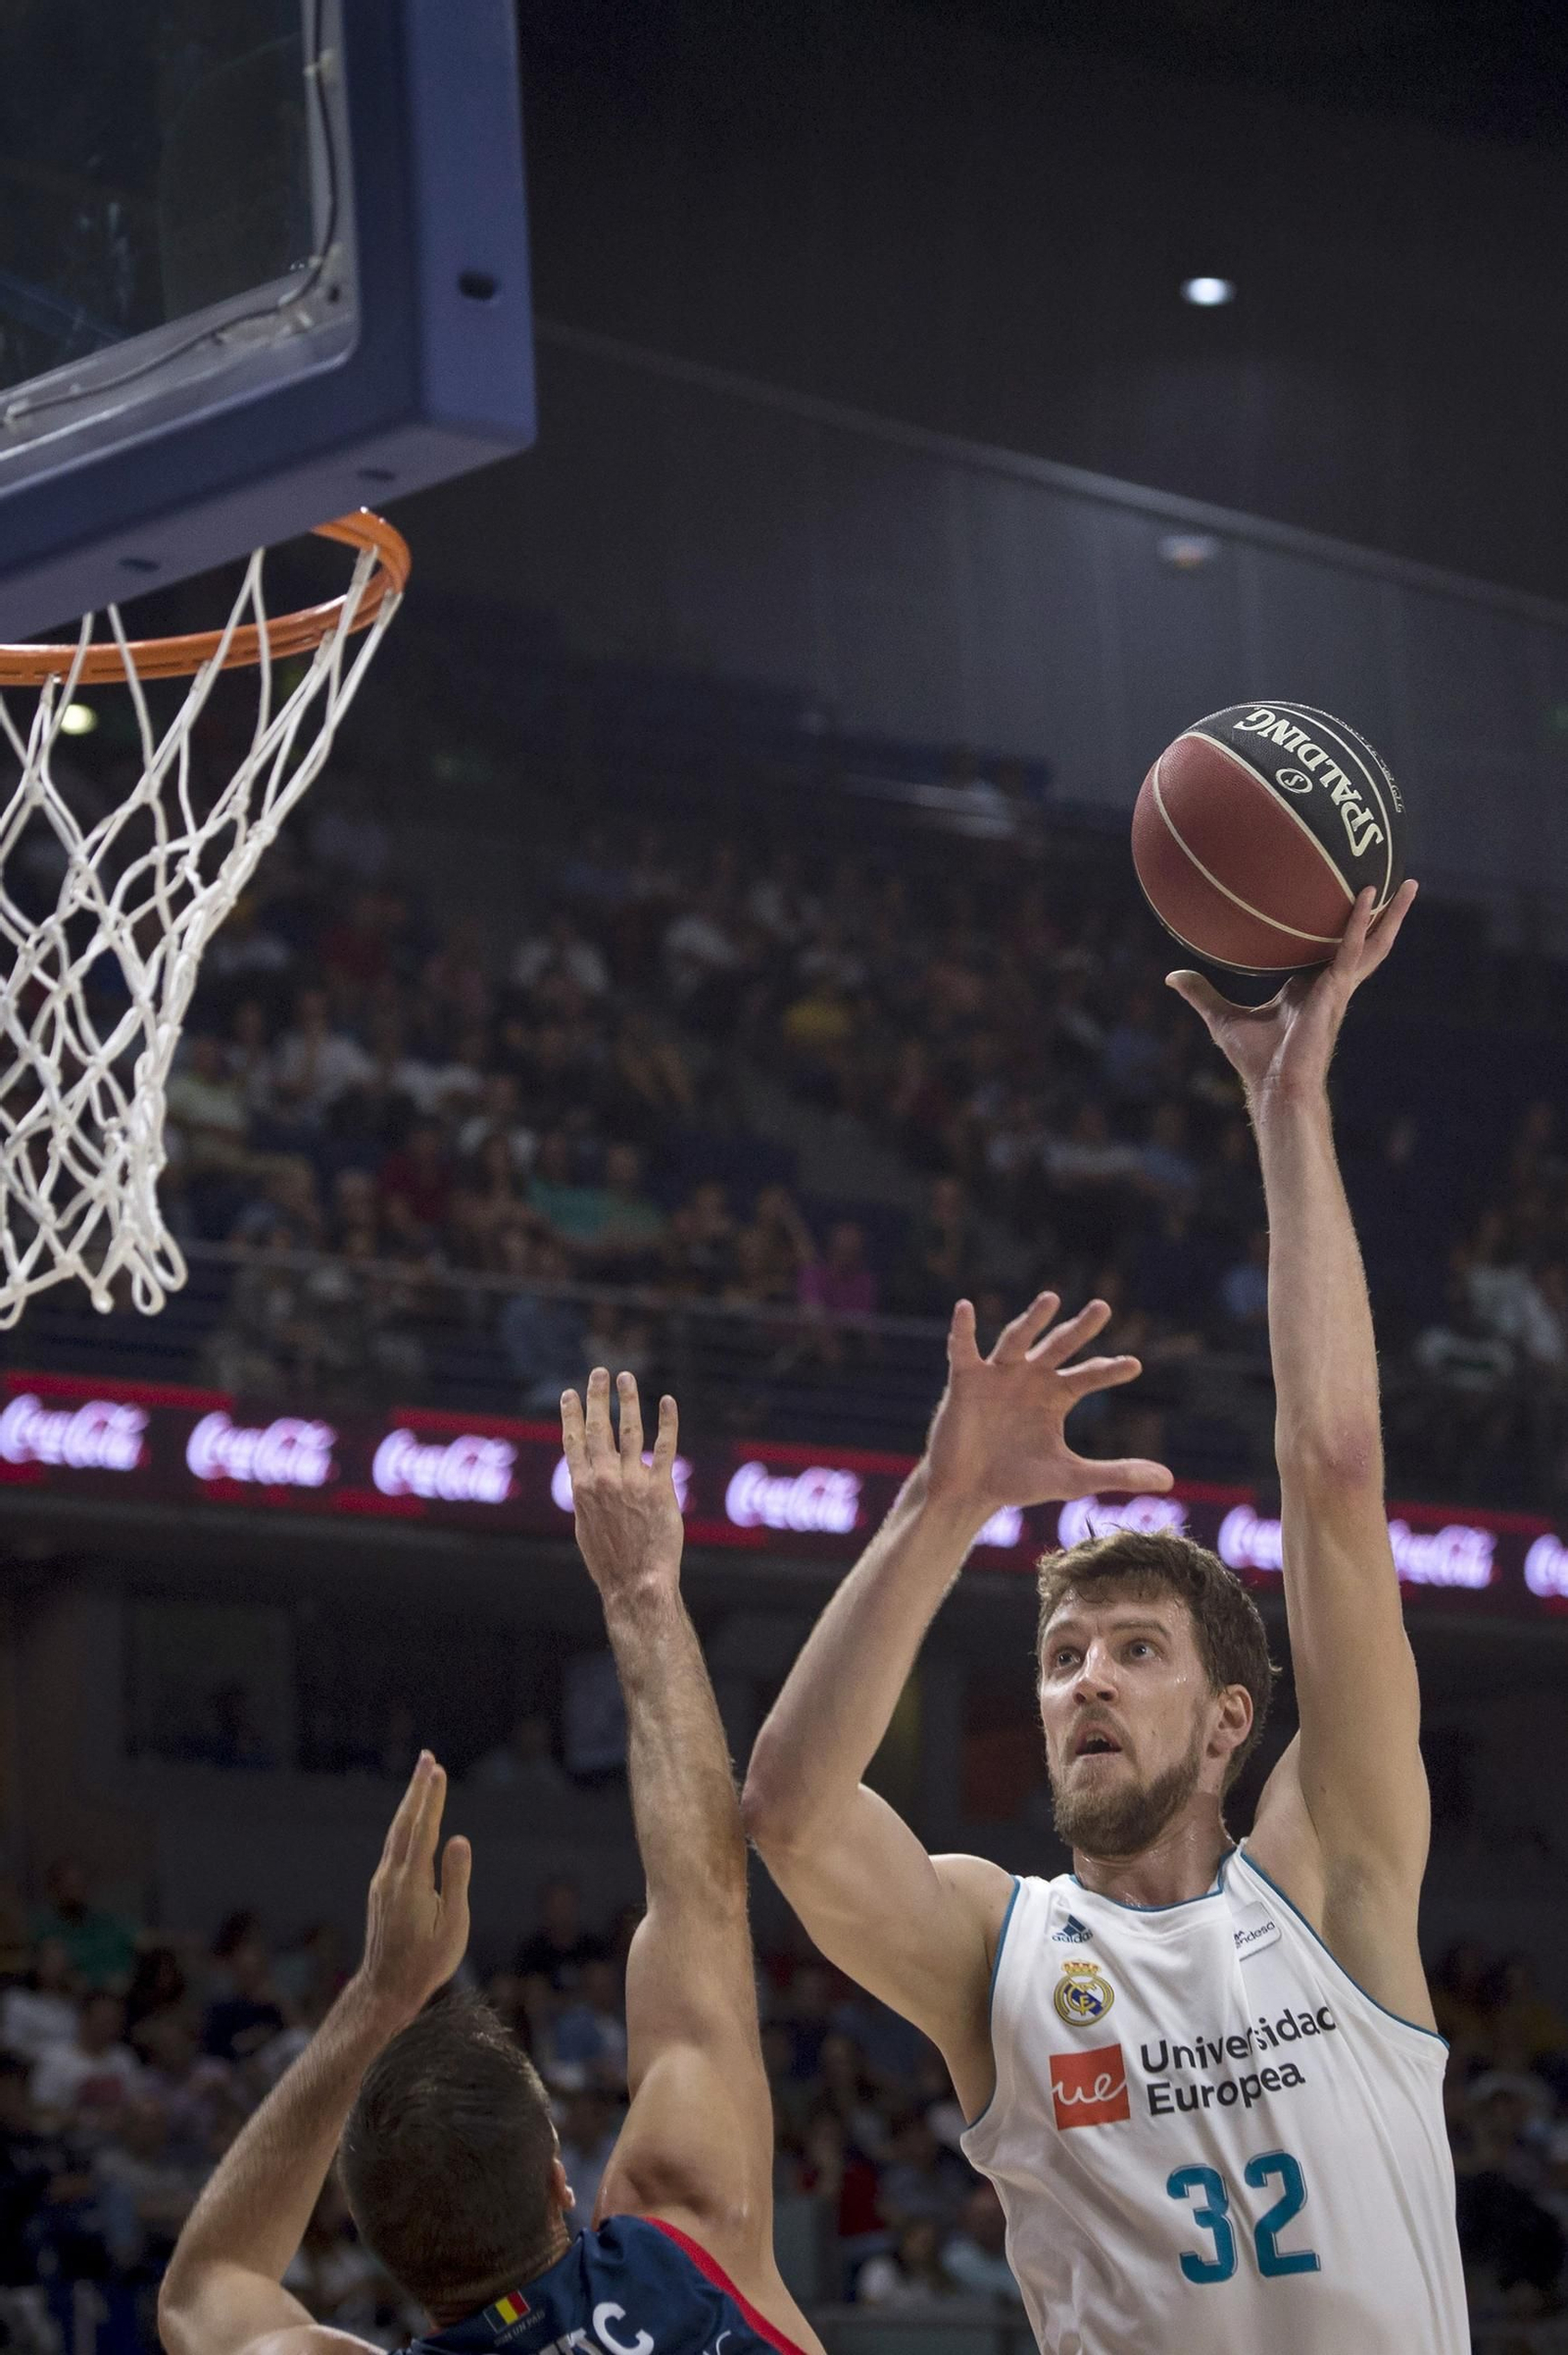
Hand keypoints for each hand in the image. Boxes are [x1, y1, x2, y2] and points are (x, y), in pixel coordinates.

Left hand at [357, 1753, 471, 2026]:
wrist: (385, 1990)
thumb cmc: (426, 1963)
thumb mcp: (452, 1928)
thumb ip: (455, 1880)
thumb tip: (459, 1838)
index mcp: (412, 1883)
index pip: (424, 1830)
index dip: (432, 1799)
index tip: (437, 1770)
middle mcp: (392, 1877)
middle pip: (405, 1823)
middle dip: (418, 1788)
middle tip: (427, 1756)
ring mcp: (383, 1882)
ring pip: (397, 1833)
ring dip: (409, 1802)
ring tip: (421, 1776)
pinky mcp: (381, 1890)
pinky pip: (394, 1846)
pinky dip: (405, 1823)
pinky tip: (411, 1818)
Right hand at [561, 1369, 683, 1595]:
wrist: (635, 1582)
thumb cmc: (609, 1561)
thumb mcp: (585, 1527)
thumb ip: (586, 1497)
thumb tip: (584, 1478)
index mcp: (581, 1488)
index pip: (573, 1441)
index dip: (571, 1414)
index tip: (570, 1393)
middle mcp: (604, 1479)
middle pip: (598, 1428)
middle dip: (597, 1397)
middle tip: (598, 1373)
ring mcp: (632, 1481)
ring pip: (630, 1430)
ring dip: (627, 1400)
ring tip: (626, 1378)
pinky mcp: (660, 1488)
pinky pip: (665, 1447)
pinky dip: (667, 1422)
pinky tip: (667, 1402)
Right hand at [923, 1291, 1173, 1517]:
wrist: (968, 1491)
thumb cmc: (1017, 1480)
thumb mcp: (1072, 1479)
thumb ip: (1118, 1474)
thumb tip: (1169, 1480)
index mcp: (1055, 1396)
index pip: (1088, 1375)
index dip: (1109, 1370)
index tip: (1133, 1365)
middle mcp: (1030, 1378)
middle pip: (1059, 1346)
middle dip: (1080, 1328)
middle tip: (1104, 1308)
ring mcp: (998, 1376)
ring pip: (1018, 1339)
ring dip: (1033, 1319)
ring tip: (1052, 1298)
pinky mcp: (966, 1380)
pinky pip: (963, 1349)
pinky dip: (963, 1329)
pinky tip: (965, 1309)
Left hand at [1167, 880, 1415, 1102]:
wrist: (1275, 1086)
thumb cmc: (1255, 1060)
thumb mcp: (1221, 1017)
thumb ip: (1201, 993)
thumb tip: (1172, 977)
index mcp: (1309, 987)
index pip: (1332, 950)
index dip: (1344, 929)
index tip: (1352, 902)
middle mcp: (1330, 984)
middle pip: (1366, 944)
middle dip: (1386, 917)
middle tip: (1403, 886)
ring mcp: (1338, 987)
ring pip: (1372, 944)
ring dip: (1392, 914)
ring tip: (1410, 884)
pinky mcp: (1335, 991)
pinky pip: (1350, 949)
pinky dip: (1359, 922)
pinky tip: (1368, 895)